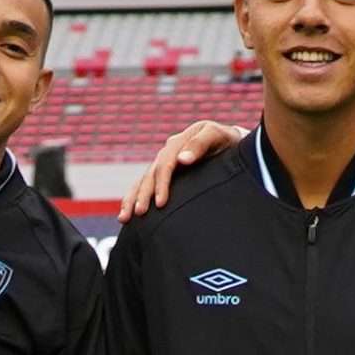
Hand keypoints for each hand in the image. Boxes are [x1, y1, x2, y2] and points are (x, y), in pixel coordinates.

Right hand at [122, 121, 244, 219]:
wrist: (231, 142)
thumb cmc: (228, 141)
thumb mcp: (217, 136)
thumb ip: (201, 144)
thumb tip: (182, 160)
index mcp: (179, 142)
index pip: (165, 164)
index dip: (162, 184)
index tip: (161, 203)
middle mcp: (168, 152)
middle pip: (150, 175)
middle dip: (143, 195)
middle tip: (139, 213)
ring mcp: (164, 163)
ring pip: (143, 181)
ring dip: (132, 199)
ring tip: (124, 218)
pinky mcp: (165, 174)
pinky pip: (145, 186)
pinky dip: (134, 198)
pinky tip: (126, 214)